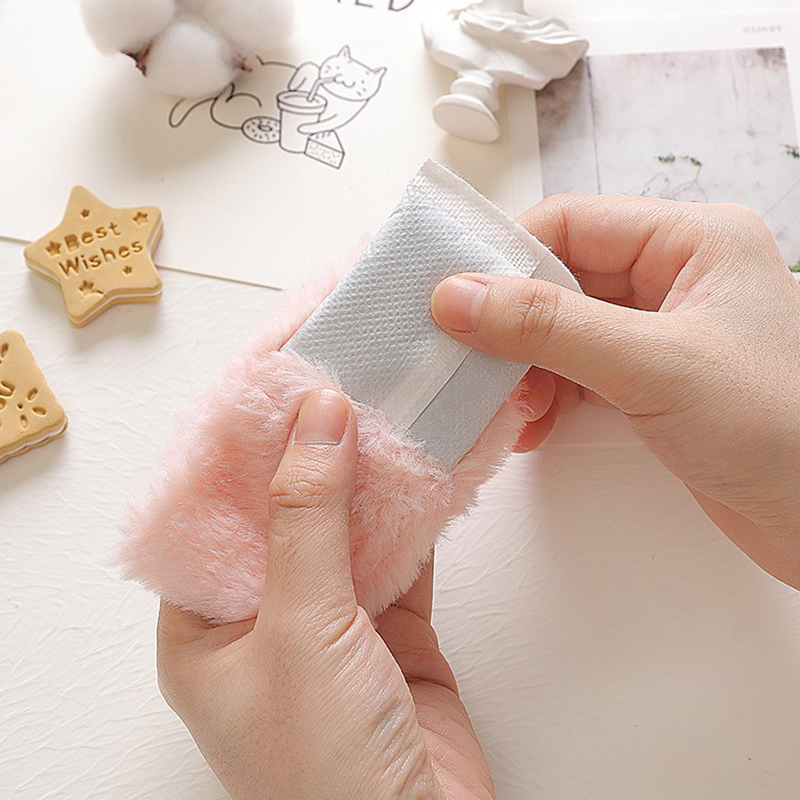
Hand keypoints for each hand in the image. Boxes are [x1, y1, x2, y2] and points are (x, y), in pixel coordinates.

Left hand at [157, 389, 494, 799]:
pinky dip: (411, 510)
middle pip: (282, 508)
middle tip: (332, 375)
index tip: (267, 376)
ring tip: (380, 404)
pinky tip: (422, 466)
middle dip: (308, 445)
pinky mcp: (390, 628)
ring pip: (345, 524)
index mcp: (204, 625)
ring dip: (364, 471)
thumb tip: (316, 418)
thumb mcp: (299, 630)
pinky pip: (397, 552)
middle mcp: (262, 618)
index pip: (209, 508)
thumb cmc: (325, 775)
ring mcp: (330, 621)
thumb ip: (307, 518)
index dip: (236, 441)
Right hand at [431, 195, 799, 588]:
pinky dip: (548, 396)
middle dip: (512, 326)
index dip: (505, 257)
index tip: (452, 298)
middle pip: (559, 278)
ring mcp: (662, 332)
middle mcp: (675, 277)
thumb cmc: (782, 429)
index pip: (570, 223)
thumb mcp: (653, 365)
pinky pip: (578, 371)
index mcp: (692, 240)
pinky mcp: (653, 382)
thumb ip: (549, 327)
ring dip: (525, 368)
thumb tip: (458, 296)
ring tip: (509, 408)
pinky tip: (533, 427)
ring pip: (562, 330)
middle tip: (473, 363)